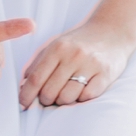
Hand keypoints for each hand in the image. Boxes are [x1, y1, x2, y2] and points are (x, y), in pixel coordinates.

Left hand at [19, 19, 133, 109]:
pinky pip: (87, 97)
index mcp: (57, 48)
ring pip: (68, 97)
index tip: (23, 104)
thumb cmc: (79, 42)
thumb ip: (38, 64)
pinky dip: (81, 98)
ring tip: (65, 94)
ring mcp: (91, 65)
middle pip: (50, 91)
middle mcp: (73, 56)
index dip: (26, 95)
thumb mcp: (55, 46)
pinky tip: (80, 92)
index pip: (36, 79)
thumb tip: (23, 86)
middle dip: (45, 100)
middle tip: (48, 99)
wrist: (112, 31)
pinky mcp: (106, 74)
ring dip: (63, 101)